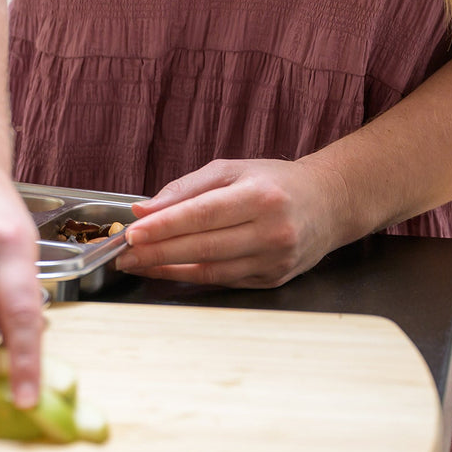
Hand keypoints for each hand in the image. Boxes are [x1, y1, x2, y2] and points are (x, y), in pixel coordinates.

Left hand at [117, 157, 350, 287]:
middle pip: (203, 247)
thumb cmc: (275, 182)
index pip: (202, 215)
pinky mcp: (272, 279)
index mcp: (261, 197)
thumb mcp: (232, 170)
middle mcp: (272, 232)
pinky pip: (222, 280)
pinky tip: (164, 270)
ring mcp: (274, 261)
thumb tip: (144, 210)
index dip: (164, 227)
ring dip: (166, 269)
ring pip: (210, 270)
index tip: (132, 232)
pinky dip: (189, 276)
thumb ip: (185, 189)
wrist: (330, 203)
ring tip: (135, 263)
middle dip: (156, 252)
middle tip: (122, 253)